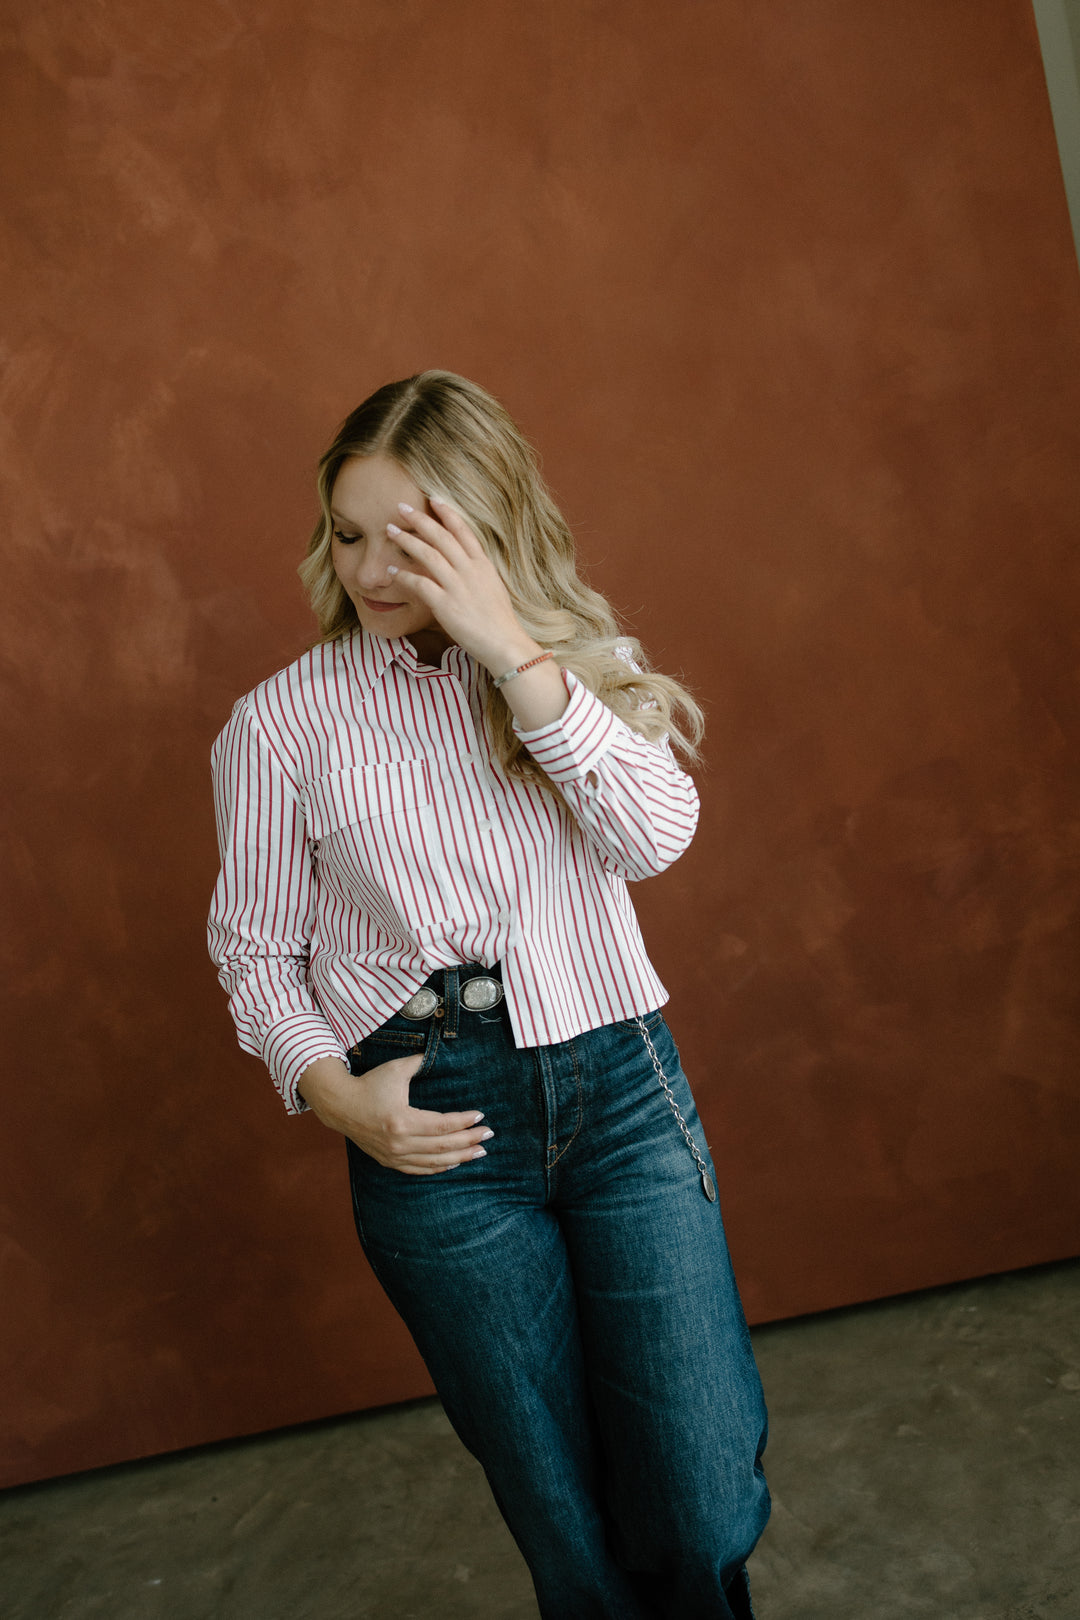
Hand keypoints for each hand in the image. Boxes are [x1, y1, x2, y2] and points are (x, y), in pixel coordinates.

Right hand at [297, 1054, 492, 1174]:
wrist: (340, 1105)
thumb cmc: (370, 1085)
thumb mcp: (395, 1070)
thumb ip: (419, 1062)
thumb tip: (439, 1054)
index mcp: (402, 1120)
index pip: (442, 1126)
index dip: (463, 1122)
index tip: (480, 1116)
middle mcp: (399, 1142)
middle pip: (442, 1147)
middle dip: (469, 1141)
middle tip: (488, 1135)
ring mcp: (394, 1155)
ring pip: (434, 1162)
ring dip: (459, 1158)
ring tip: (479, 1152)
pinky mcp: (389, 1161)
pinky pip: (419, 1169)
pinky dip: (439, 1168)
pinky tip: (454, 1163)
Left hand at [384, 497, 535, 673]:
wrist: (505, 644)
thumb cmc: (499, 622)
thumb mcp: (492, 588)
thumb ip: (476, 574)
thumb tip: (462, 565)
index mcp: (483, 565)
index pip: (463, 530)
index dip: (447, 513)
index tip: (433, 499)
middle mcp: (470, 571)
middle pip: (441, 536)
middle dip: (419, 519)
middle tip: (401, 507)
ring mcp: (458, 587)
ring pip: (428, 554)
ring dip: (407, 540)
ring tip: (390, 531)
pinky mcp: (446, 605)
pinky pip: (419, 584)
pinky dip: (403, 575)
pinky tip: (391, 570)